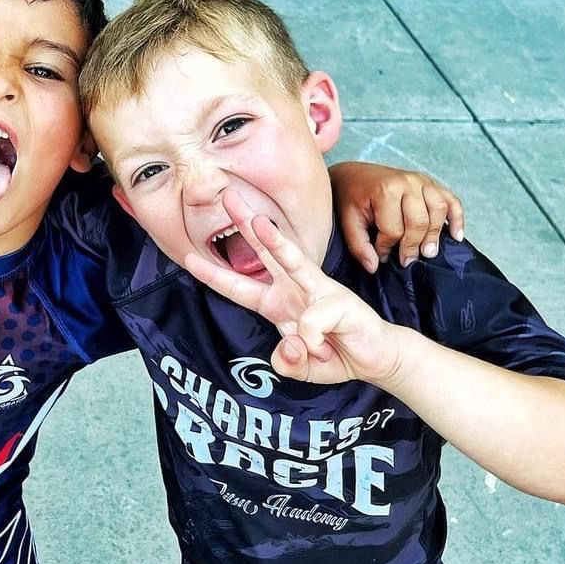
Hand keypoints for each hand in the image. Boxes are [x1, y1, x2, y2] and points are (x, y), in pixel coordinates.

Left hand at [183, 190, 402, 386]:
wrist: (377, 359)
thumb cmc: (335, 354)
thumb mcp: (298, 367)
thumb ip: (285, 362)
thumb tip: (289, 346)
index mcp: (278, 302)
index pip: (239, 285)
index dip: (213, 273)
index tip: (187, 257)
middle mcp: (295, 288)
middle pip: (265, 251)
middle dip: (246, 223)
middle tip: (228, 196)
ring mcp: (319, 290)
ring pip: (293, 260)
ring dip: (274, 240)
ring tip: (258, 223)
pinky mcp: (340, 301)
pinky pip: (313, 320)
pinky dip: (311, 341)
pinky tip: (323, 350)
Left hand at [328, 161, 464, 272]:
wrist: (355, 174)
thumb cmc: (351, 198)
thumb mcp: (348, 221)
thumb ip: (358, 245)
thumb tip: (374, 267)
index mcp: (384, 190)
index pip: (393, 229)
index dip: (387, 247)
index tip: (381, 255)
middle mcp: (407, 182)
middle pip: (419, 221)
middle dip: (413, 245)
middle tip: (407, 261)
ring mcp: (422, 180)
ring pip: (439, 210)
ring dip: (435, 234)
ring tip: (428, 253)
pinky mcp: (432, 183)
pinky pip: (451, 201)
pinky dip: (457, 219)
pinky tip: (456, 236)